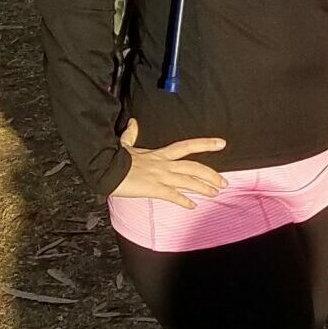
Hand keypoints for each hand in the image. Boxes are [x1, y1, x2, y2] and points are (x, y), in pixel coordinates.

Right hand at [109, 119, 225, 208]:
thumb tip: (133, 122)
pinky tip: (192, 206)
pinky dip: (184, 201)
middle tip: (224, 182)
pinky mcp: (153, 188)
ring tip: (215, 193)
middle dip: (211, 175)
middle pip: (194, 167)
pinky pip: (172, 195)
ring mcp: (160, 177)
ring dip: (203, 188)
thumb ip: (131, 134)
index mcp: (159, 154)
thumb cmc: (112, 158)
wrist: (103, 169)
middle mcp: (164, 165)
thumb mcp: (124, 145)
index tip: (222, 143)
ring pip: (188, 182)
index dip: (205, 144)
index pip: (187, 146)